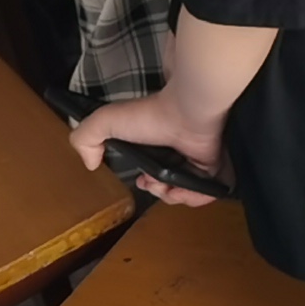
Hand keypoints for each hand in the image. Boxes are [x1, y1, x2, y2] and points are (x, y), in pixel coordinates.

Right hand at [69, 88, 227, 206]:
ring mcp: (199, 160)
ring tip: (168, 186)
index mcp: (158, 144)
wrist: (188, 108)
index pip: (153, 171)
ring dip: (172, 196)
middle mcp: (179, 152)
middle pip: (168, 186)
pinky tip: (181, 191)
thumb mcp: (106, 121)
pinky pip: (207, 193)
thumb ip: (87, 138)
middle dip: (156, 191)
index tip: (141, 179)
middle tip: (153, 182)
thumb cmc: (149, 113)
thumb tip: (90, 164)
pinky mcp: (217, 166)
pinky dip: (194, 198)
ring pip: (186, 193)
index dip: (146, 182)